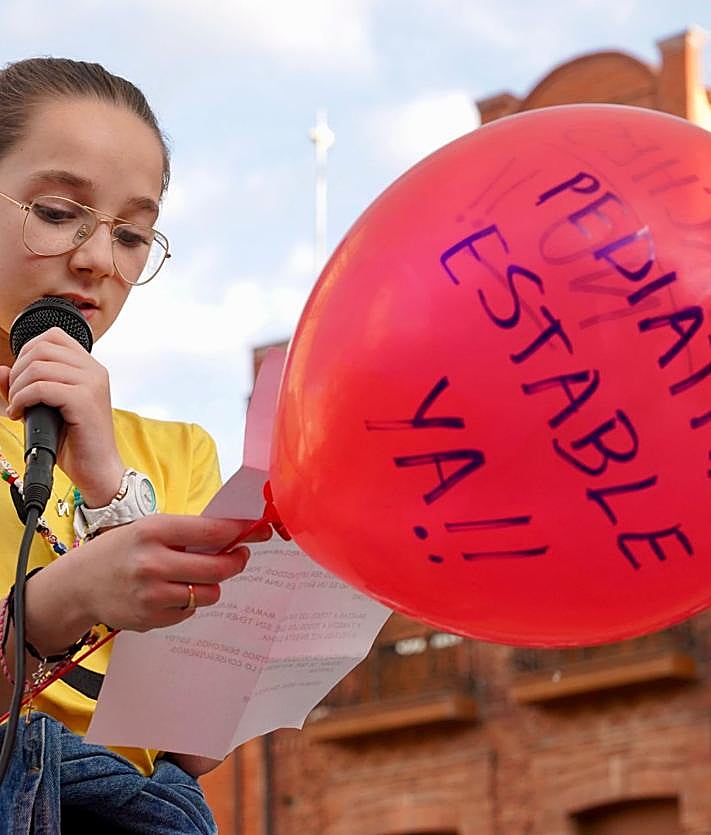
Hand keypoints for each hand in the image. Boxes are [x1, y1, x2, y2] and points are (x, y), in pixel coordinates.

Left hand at [0, 327, 123, 505]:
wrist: (98, 469)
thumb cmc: (76, 441)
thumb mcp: (46, 408)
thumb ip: (24, 387)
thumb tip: (0, 371)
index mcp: (91, 368)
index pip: (53, 336)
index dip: (27, 352)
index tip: (22, 380)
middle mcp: (95, 370)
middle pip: (41, 348)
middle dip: (17, 371)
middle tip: (15, 397)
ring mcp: (92, 383)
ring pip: (38, 366)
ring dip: (17, 388)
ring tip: (17, 408)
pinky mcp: (84, 400)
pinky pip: (41, 387)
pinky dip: (22, 400)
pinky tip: (20, 415)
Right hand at [23, 515, 272, 655]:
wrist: (79, 584)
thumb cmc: (121, 550)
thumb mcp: (148, 529)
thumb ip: (187, 533)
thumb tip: (234, 534)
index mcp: (154, 531)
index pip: (210, 531)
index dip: (239, 532)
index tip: (253, 530)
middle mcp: (153, 563)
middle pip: (217, 568)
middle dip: (236, 561)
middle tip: (240, 556)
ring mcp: (152, 594)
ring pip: (208, 593)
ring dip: (212, 584)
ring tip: (200, 575)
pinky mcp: (150, 618)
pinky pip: (190, 611)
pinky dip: (189, 602)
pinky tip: (173, 592)